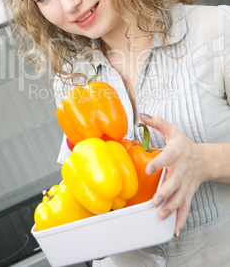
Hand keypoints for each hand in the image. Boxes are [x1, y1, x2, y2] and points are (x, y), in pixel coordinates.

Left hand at [140, 114, 206, 236]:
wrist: (204, 159)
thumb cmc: (183, 144)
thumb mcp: (172, 130)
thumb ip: (157, 122)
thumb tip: (142, 115)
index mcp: (176, 153)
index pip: (167, 157)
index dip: (158, 162)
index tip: (149, 168)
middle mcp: (181, 170)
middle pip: (174, 183)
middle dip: (165, 192)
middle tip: (155, 201)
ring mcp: (185, 184)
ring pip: (179, 198)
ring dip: (171, 208)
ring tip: (160, 215)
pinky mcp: (187, 194)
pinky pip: (185, 208)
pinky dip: (181, 220)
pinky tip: (174, 230)